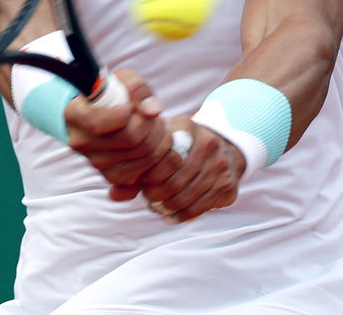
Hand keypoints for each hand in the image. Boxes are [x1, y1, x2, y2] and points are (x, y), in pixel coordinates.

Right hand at [64, 69, 184, 191]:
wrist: (103, 112)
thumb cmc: (111, 92)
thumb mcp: (122, 79)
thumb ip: (137, 87)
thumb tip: (152, 111)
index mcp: (75, 115)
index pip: (98, 123)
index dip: (123, 114)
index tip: (130, 106)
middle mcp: (81, 142)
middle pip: (129, 139)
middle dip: (153, 125)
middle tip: (157, 116)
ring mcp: (96, 162)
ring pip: (141, 157)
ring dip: (160, 140)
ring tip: (158, 126)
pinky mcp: (111, 176)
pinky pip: (143, 174)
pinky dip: (157, 158)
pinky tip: (156, 143)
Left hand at [127, 118, 245, 222]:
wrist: (223, 147)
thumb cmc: (182, 146)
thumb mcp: (164, 142)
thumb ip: (138, 164)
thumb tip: (114, 194)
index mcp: (188, 127)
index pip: (164, 158)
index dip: (150, 175)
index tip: (144, 181)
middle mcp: (208, 144)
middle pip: (175, 181)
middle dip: (157, 194)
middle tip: (150, 197)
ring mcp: (221, 165)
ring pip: (187, 197)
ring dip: (169, 206)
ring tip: (159, 206)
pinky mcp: (228, 185)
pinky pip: (200, 207)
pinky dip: (183, 215)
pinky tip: (173, 213)